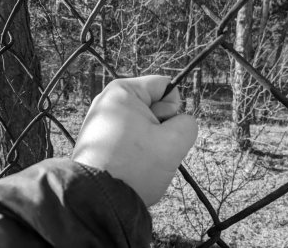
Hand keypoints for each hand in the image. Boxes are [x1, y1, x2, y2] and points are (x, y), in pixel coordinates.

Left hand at [72, 75, 197, 205]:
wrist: (100, 200)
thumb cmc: (135, 167)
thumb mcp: (174, 142)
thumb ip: (188, 124)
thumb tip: (180, 123)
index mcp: (122, 91)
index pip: (164, 86)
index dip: (174, 107)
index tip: (165, 128)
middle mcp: (108, 101)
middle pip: (153, 104)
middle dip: (161, 126)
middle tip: (152, 147)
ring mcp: (101, 121)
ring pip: (144, 124)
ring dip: (151, 140)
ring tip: (140, 159)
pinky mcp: (99, 139)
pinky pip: (130, 136)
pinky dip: (137, 148)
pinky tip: (131, 164)